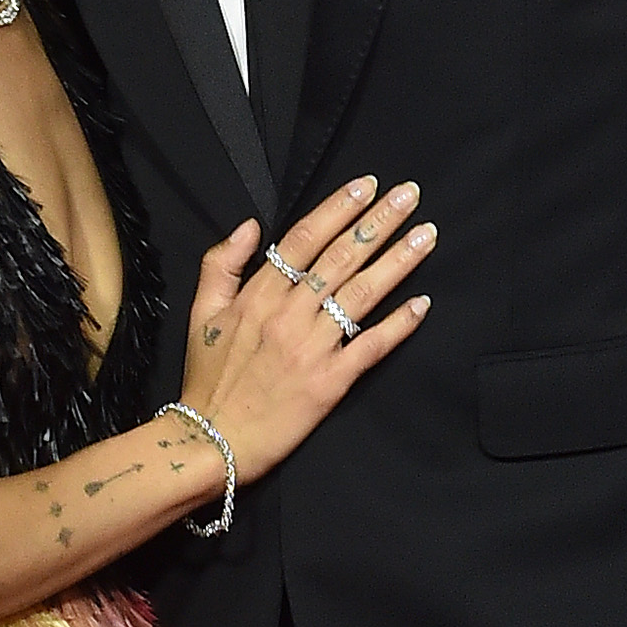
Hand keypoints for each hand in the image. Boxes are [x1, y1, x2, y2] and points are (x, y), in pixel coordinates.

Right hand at [180, 177, 432, 487]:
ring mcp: (313, 348)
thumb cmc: (208, 379)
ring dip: (398, 261)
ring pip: (361, 294)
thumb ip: (221, 263)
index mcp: (259, 294)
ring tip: (426, 235)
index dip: (339, 209)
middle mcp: (290, 314)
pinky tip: (422, 303)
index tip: (367, 186)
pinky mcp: (330, 382)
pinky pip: (370, 347)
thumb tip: (252, 225)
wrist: (211, 440)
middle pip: (342, 257)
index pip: (305, 239)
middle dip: (379, 222)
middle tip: (410, 194)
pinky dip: (398, 325)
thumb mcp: (200, 312)